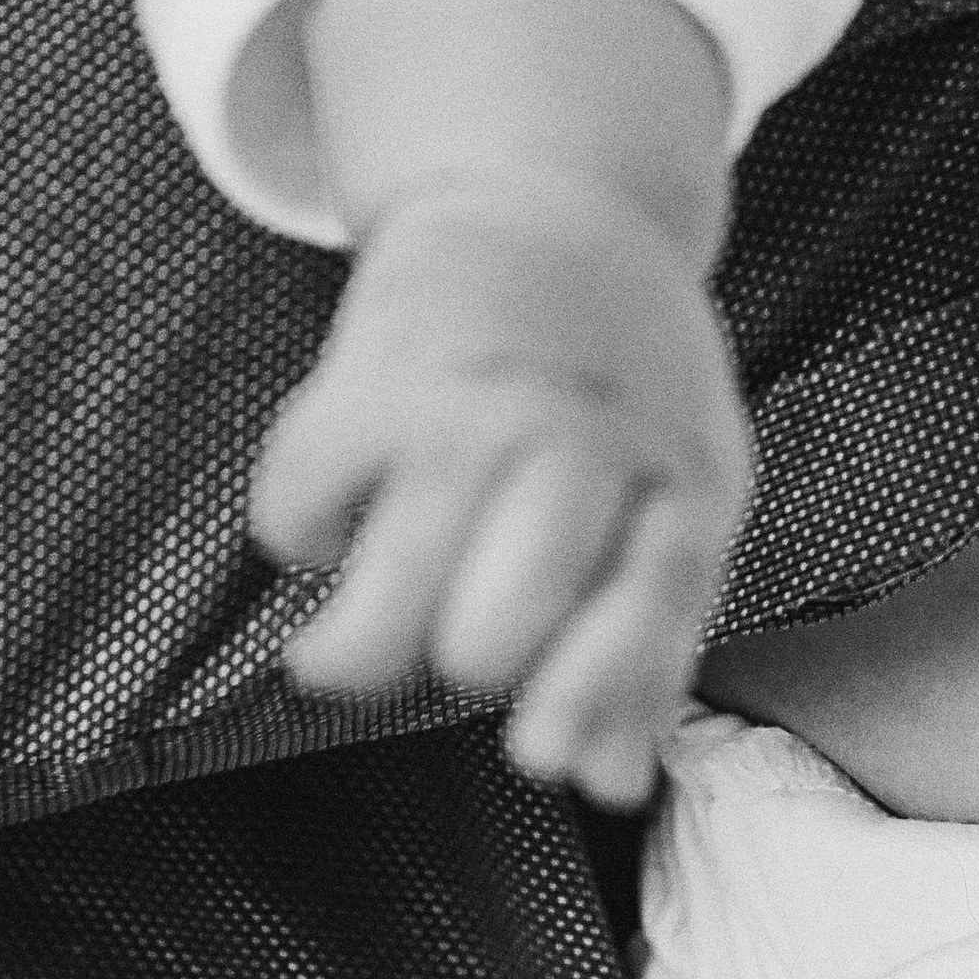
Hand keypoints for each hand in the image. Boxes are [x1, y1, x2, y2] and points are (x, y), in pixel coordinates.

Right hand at [249, 164, 751, 808]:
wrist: (551, 193)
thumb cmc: (623, 375)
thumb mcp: (684, 479)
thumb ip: (655, 631)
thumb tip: (609, 785)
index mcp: (675, 473)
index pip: (641, 620)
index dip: (583, 704)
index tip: (536, 750)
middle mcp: (572, 441)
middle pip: (485, 647)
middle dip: (461, 669)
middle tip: (458, 624)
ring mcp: (466, 411)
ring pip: (377, 625)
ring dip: (355, 652)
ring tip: (367, 622)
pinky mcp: (368, 379)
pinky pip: (295, 526)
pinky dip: (303, 535)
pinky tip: (349, 499)